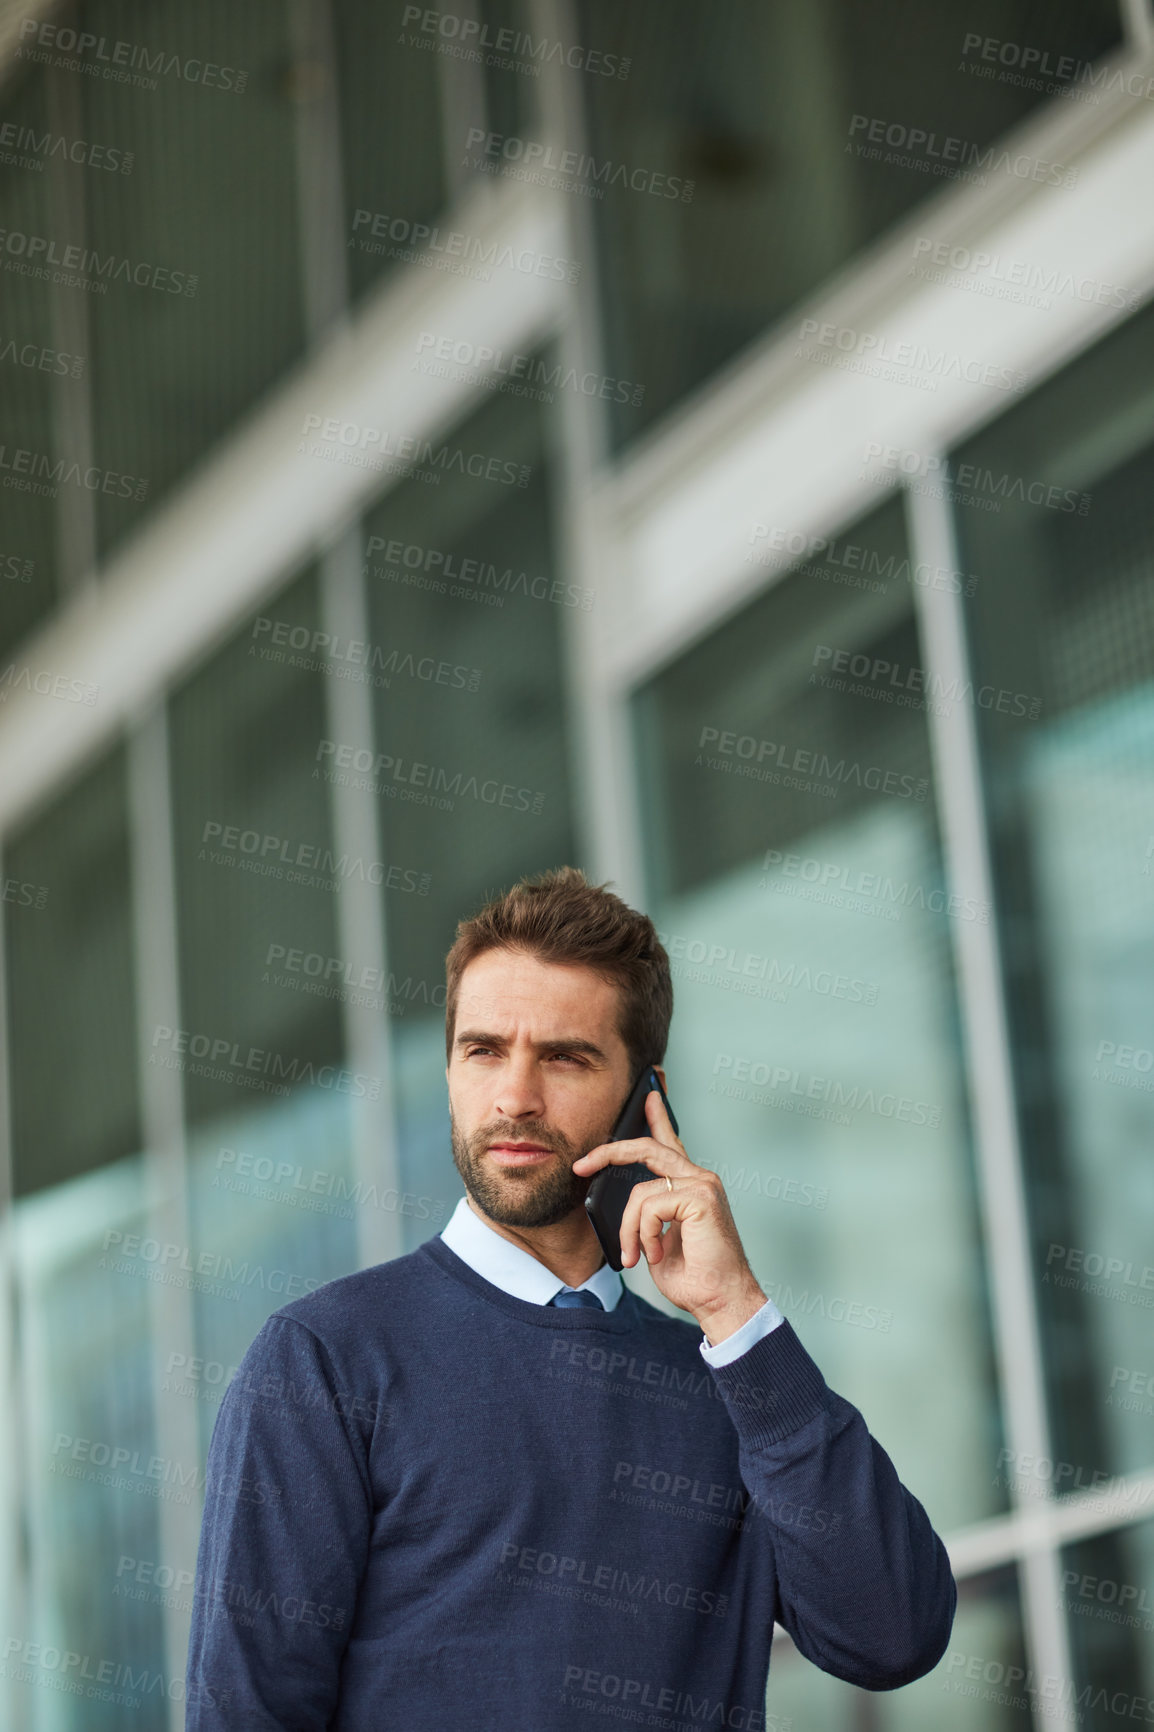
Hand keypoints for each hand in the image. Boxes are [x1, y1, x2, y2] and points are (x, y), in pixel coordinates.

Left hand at [573, 1088, 766, 1344]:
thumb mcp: (657, 1238)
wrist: (720, 1301)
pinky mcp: (701, 1197)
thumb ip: (646, 1213)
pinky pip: (649, 1206)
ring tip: (636, 1256)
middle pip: (647, 1147)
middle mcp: (699, 1179)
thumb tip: (622, 1201)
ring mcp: (703, 1185)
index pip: (670, 1141)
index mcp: (691, 1186)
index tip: (647, 1095)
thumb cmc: (693, 1276)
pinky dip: (644, 1235)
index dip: (657, 1116)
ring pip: (639, 1190)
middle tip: (582, 1164)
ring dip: (629, 1229)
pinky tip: (656, 1254)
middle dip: (609, 1153)